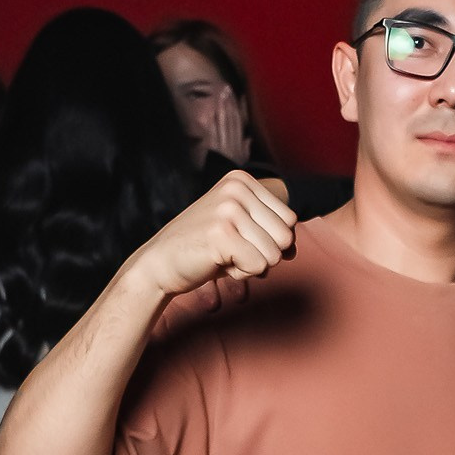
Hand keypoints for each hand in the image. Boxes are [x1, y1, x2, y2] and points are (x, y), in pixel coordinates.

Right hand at [132, 172, 296, 304]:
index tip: (238, 239)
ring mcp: (228, 209)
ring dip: (251, 266)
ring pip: (274, 254)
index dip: (269, 241)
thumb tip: (294, 249)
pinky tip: (218, 263)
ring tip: (223, 256)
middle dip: (263, 254)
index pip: (289, 220)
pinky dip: (241, 274)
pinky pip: (258, 266)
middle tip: (231, 251)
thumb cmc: (205, 249)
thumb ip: (270, 233)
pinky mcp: (221, 233)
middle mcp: (236, 189)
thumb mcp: (241, 230)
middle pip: (286, 237)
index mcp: (242, 180)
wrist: (160, 263)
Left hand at [209, 85, 249, 164]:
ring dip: (222, 107)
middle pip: (230, 118)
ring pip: (223, 121)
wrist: (222, 179)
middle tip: (227, 88)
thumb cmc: (233, 170)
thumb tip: (249, 139)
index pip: (239, 121)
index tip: (240, 95)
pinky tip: (213, 111)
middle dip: (229, 102)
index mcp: (239, 142)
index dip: (240, 107)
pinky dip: (214, 120)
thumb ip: (246, 148)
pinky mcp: (212, 146)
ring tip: (221, 94)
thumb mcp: (243, 160)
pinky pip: (214, 130)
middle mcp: (232, 141)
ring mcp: (221, 143)